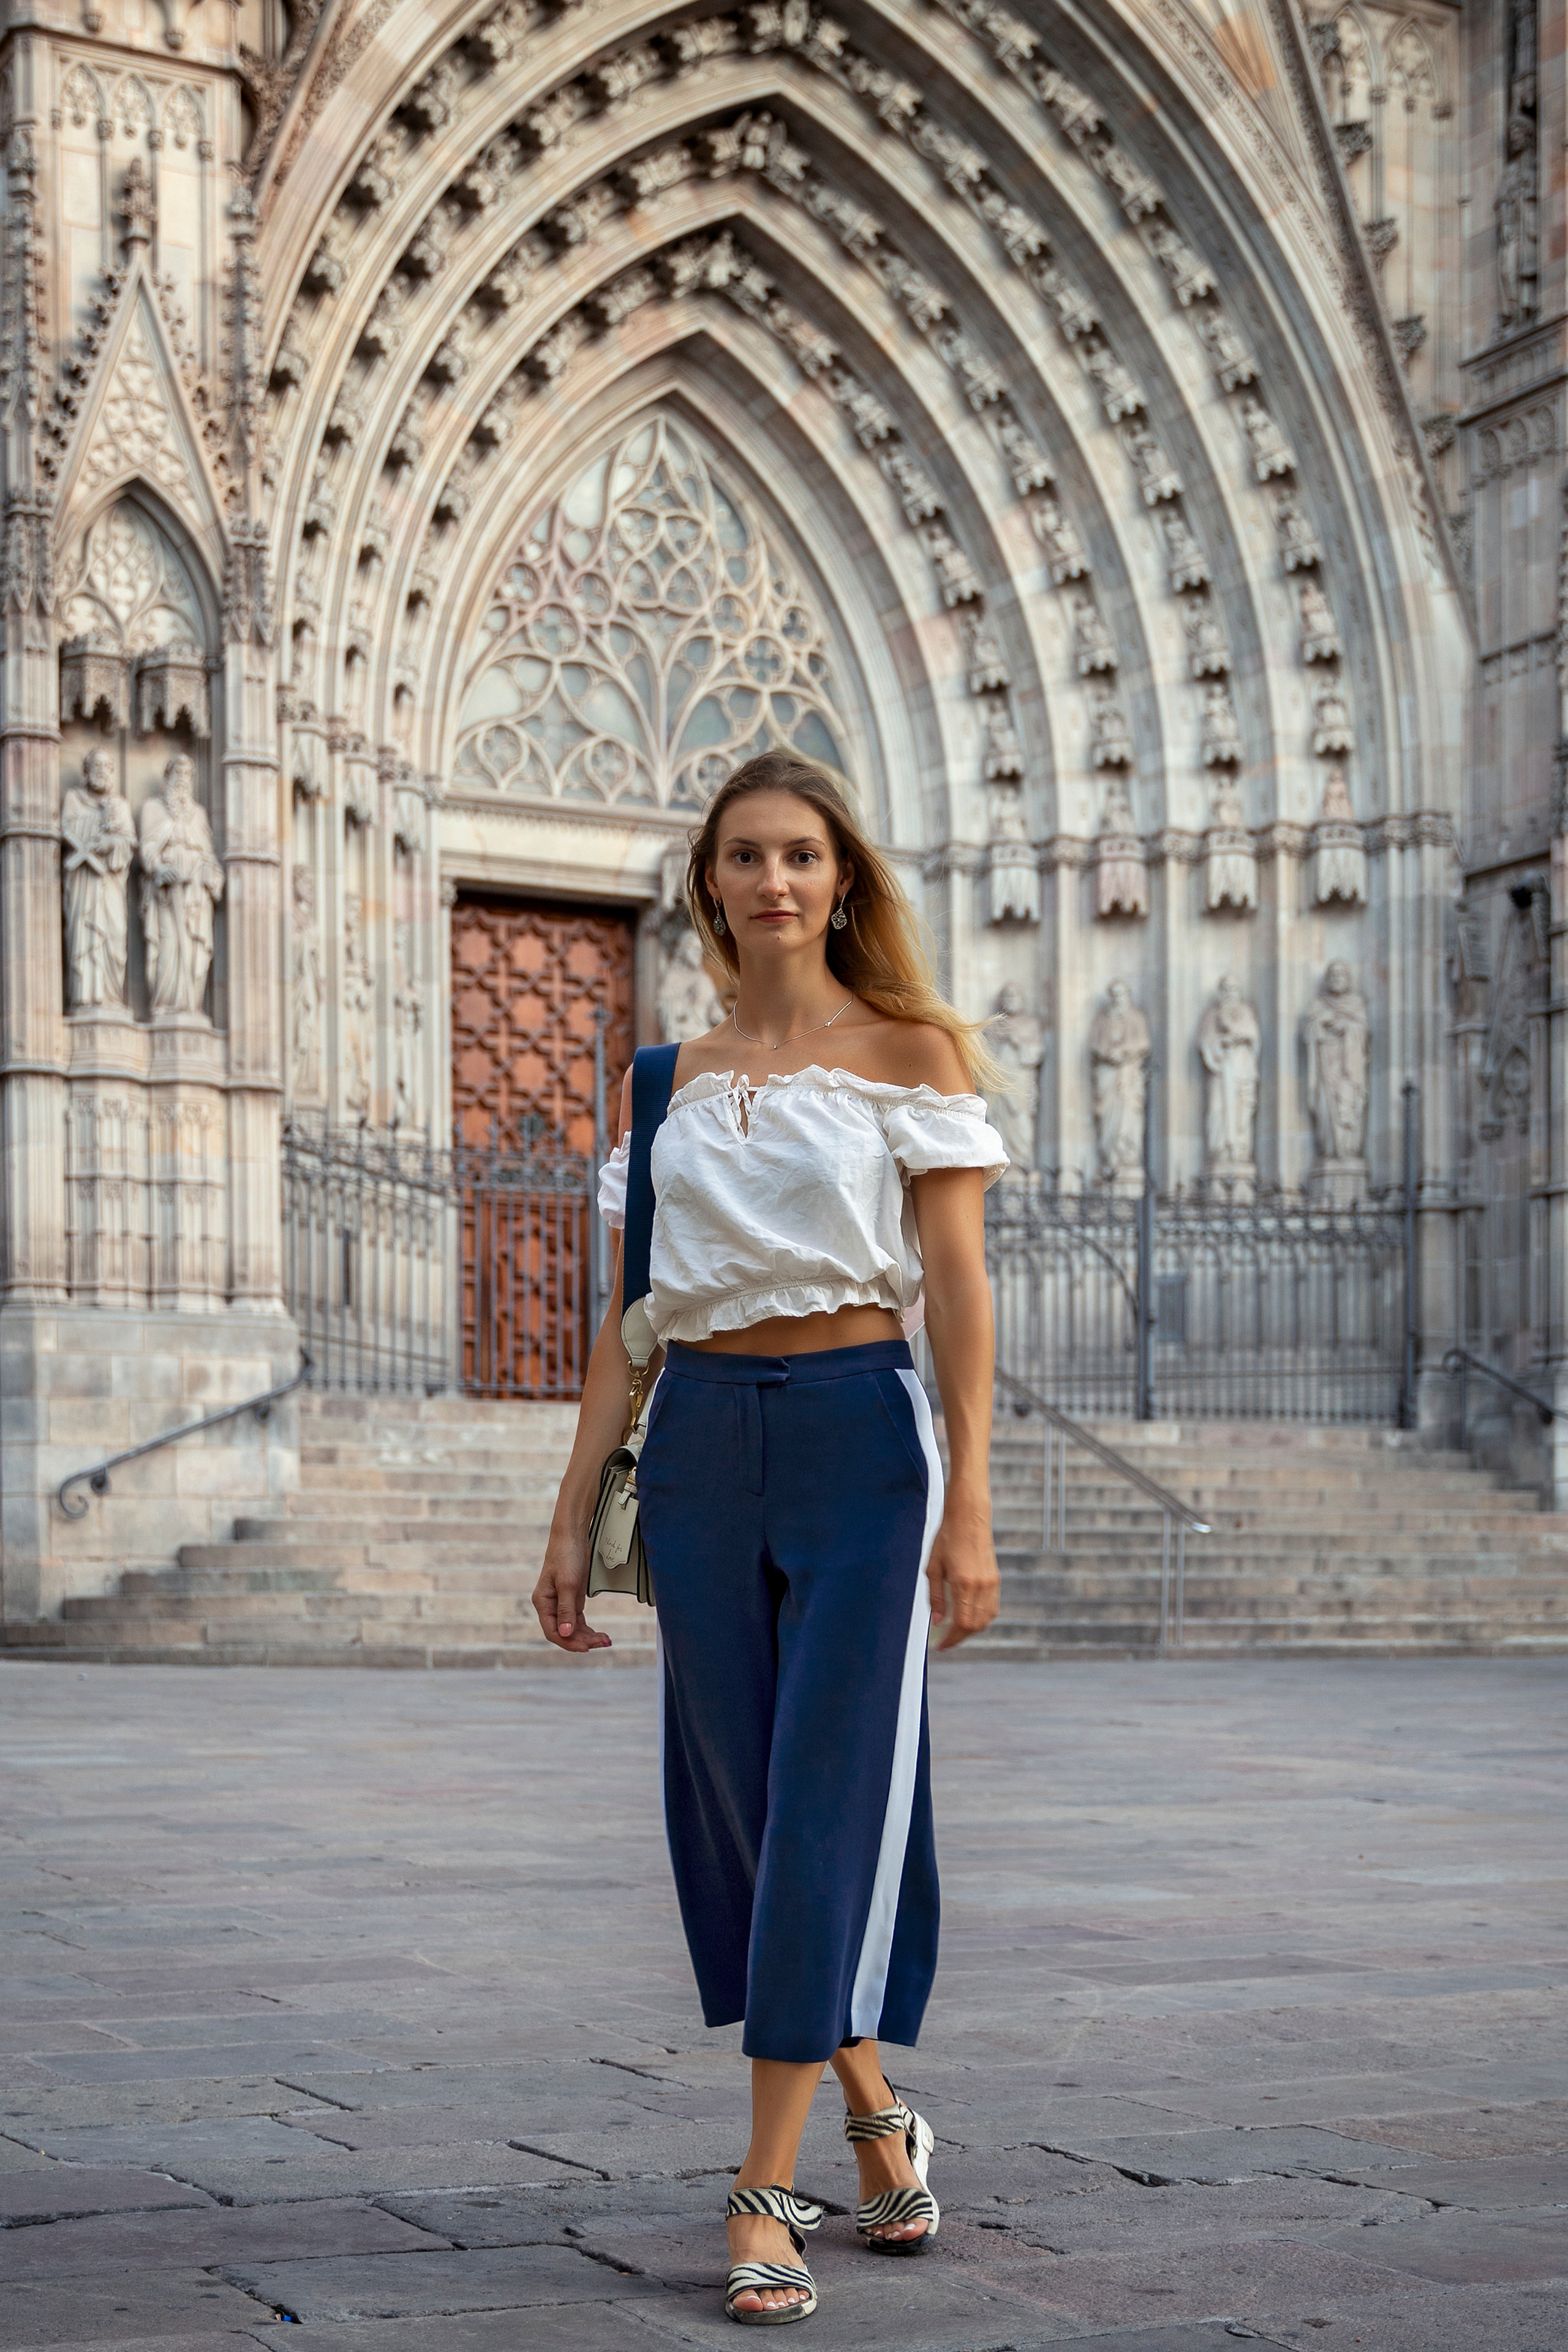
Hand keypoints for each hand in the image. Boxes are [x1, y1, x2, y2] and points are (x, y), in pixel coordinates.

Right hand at [531, 1523, 612, 1653]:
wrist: (573, 1537)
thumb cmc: (566, 1555)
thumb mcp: (568, 1583)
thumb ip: (566, 1610)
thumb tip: (565, 1633)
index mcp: (543, 1603)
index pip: (553, 1631)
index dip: (568, 1642)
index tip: (586, 1648)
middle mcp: (550, 1606)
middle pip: (564, 1633)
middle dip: (582, 1641)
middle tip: (602, 1643)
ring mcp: (562, 1603)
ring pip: (573, 1628)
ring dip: (587, 1636)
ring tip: (605, 1640)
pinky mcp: (572, 1599)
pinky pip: (578, 1621)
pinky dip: (588, 1629)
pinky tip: (599, 1634)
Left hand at [926, 1498, 998, 1651]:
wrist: (968, 1518)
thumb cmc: (947, 1539)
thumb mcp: (932, 1568)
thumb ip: (934, 1597)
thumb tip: (937, 1621)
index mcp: (963, 1583)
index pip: (961, 1624)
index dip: (951, 1639)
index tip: (941, 1646)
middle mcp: (981, 1586)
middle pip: (975, 1626)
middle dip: (960, 1637)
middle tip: (945, 1640)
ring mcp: (991, 1583)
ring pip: (986, 1619)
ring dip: (971, 1629)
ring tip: (955, 1629)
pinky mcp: (995, 1579)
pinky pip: (992, 1608)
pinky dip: (981, 1617)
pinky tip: (968, 1615)